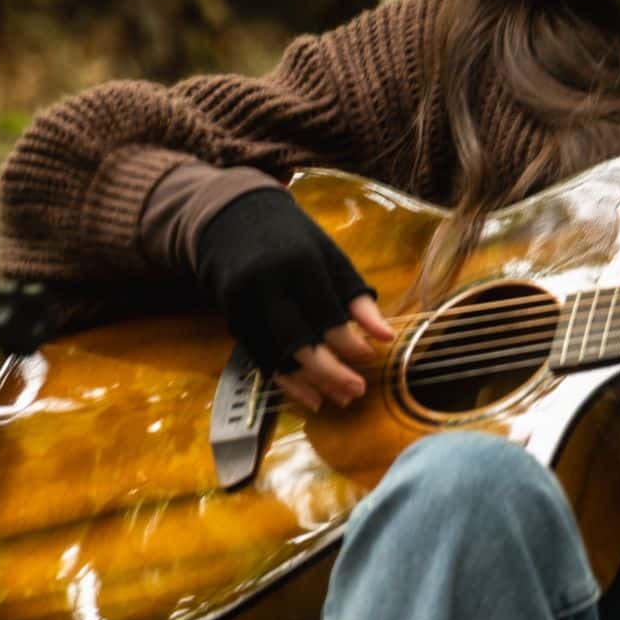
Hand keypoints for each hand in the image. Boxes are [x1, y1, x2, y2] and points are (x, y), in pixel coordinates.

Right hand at [195, 187, 394, 410]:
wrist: (232, 220)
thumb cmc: (294, 241)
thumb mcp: (329, 257)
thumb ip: (356, 297)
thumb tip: (387, 338)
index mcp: (298, 264)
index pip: (326, 313)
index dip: (349, 341)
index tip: (371, 356)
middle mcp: (266, 286)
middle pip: (297, 341)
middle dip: (330, 372)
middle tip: (357, 391)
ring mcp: (244, 305)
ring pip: (276, 356)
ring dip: (309, 383)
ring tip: (337, 399)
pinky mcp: (232, 320)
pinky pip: (260, 358)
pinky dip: (286, 380)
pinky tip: (310, 394)